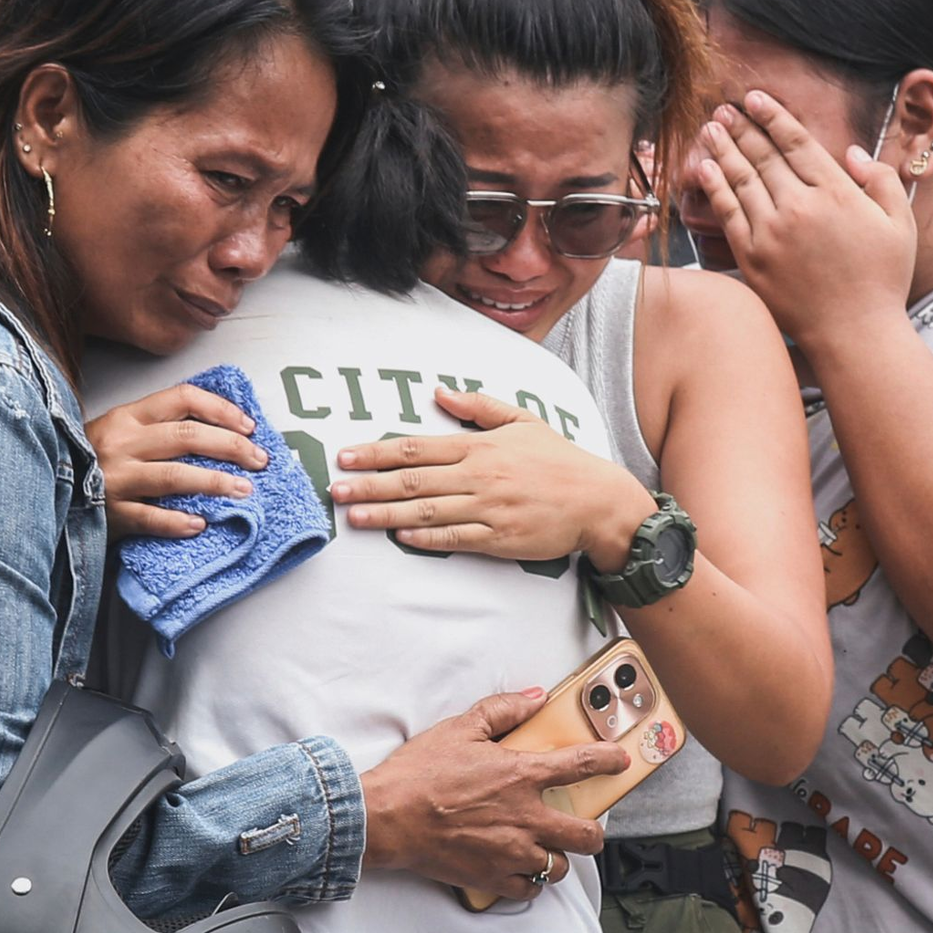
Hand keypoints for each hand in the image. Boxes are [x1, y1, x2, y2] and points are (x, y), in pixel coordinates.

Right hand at [86, 384, 268, 540]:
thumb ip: (161, 427)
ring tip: (245, 490)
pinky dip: (177, 522)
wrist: (43, 491)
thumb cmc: (93, 460)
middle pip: (187, 436)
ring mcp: (114, 478)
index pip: (183, 398)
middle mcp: (122, 443)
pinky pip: (149, 518)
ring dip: (215, 482)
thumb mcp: (121, 432)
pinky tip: (201, 524)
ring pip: (173, 476)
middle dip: (231, 446)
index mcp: (128, 417)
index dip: (221, 409)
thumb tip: (224, 431)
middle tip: (260, 460)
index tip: (250, 426)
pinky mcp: (108, 513)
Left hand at [331, 387, 654, 571]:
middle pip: (413, 481)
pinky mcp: (498, 539)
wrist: (596, 500)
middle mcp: (478, 476)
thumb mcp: (522, 420)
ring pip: (426, 511)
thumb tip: (440, 392)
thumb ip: (478, 407)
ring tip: (354, 516)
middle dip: (369, 485)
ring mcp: (487, 509)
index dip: (377, 452)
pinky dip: (424, 537)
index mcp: (479, 446)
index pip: (417, 448)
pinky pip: (454, 539)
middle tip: (336, 490)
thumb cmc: (558, 460)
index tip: (346, 455)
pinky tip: (399, 536)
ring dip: (385, 514)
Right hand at [359, 686, 628, 898]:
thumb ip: (504, 709)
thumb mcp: (462, 727)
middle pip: (585, 836)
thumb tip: (535, 697)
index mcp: (521, 776)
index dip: (607, 761)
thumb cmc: (421, 772)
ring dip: (558, 856)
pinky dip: (530, 880)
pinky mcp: (492, 878)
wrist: (388, 817)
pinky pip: (529, 889)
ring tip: (546, 845)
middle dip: (593, 831)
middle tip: (585, 824)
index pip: (580, 766)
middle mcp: (525, 819)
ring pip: (559, 867)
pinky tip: (521, 866)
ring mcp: (511, 853)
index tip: (620, 760)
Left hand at [695, 91, 915, 347]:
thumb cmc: (882, 281)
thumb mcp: (899, 223)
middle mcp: (800, 206)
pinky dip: (715, 188)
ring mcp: (772, 232)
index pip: (797, 142)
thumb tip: (852, 152)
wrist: (854, 333)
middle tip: (725, 108)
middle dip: (742, 127)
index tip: (755, 98)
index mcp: (837, 192)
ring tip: (711, 128)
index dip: (772, 116)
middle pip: (764, 156)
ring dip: (724, 149)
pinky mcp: (752, 258)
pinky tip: (704, 168)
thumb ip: (880, 180)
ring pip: (742, 179)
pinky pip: (728, 214)